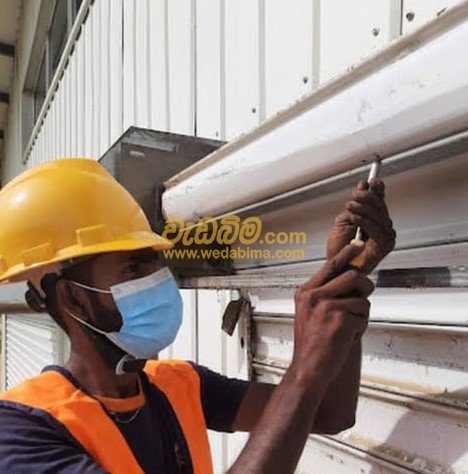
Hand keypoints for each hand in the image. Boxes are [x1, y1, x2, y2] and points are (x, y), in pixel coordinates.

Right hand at [292, 243, 373, 383]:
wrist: (308, 368)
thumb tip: (353, 277)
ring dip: (360, 314)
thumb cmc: (312, 342)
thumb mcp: (310, 312)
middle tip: (364, 295)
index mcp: (306, 291)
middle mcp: (314, 295)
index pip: (330, 266)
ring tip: (347, 327)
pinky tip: (346, 338)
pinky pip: (363, 317)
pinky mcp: (339, 320)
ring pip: (361, 299)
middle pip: (353, 276)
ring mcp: (326, 307)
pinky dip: (360, 328)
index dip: (347, 254)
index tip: (359, 244)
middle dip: (365, 287)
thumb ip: (326, 293)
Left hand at [327, 178, 395, 273]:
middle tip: (354, 197)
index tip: (372, 181)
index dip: (377, 189)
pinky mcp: (386, 245)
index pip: (379, 200)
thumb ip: (354, 204)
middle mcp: (381, 225)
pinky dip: (366, 222)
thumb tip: (364, 186)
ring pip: (380, 215)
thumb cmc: (339, 249)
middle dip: (367, 197)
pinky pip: (379, 230)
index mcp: (372, 217)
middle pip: (380, 204)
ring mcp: (385, 234)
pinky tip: (357, 219)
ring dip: (364, 209)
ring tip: (351, 208)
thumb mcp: (343, 220)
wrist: (337, 266)